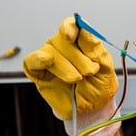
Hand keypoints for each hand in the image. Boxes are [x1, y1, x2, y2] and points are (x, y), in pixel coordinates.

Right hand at [23, 17, 119, 135]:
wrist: (94, 109)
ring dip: (64, 66)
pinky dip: (37, 58)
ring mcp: (49, 59)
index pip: (71, 26)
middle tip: (89, 72)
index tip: (71, 36)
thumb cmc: (99, 86)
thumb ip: (93, 47)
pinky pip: (31, 61)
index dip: (70, 27)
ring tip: (77, 79)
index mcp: (78, 41)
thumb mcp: (104, 65)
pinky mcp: (38, 73)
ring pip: (49, 52)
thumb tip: (83, 28)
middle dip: (77, 57)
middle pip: (61, 40)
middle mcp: (61, 47)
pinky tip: (47, 61)